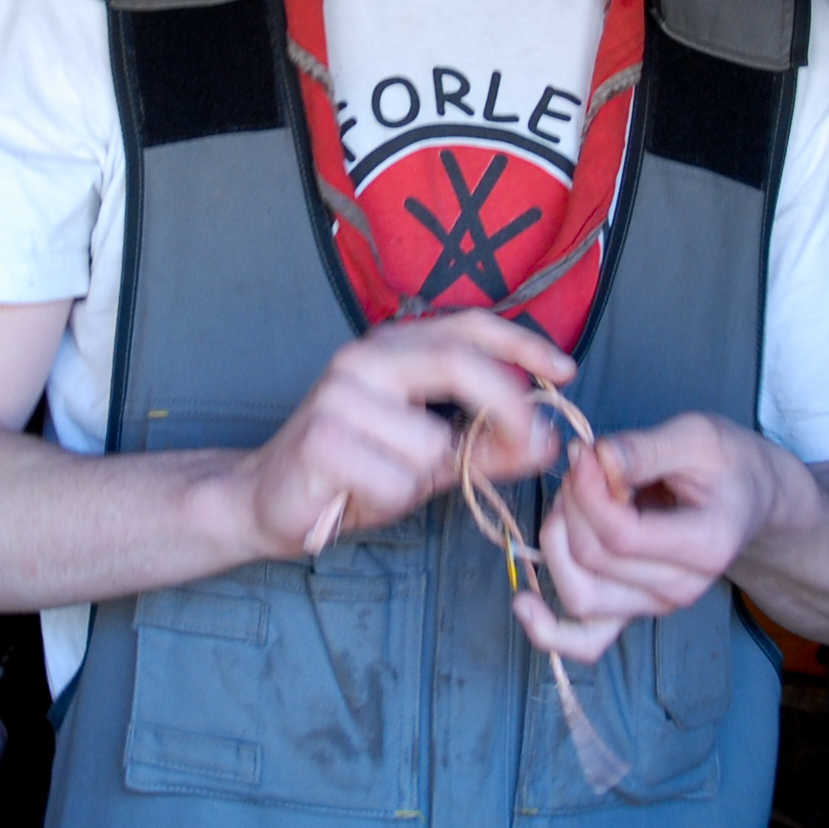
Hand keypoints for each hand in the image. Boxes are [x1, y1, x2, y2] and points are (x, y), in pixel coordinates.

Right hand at [238, 311, 569, 558]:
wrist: (263, 499)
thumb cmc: (351, 471)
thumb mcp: (430, 458)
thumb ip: (488, 447)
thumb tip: (546, 442)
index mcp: (391, 348)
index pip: (467, 326)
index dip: (523, 342)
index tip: (565, 371)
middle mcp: (363, 359)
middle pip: (461, 364)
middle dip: (508, 409)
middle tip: (533, 446)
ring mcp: (338, 396)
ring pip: (432, 443)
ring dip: (426, 479)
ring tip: (388, 482)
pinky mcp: (321, 439)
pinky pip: (399, 480)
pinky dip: (394, 501)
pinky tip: (361, 494)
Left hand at [515, 411, 795, 665]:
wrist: (747, 497)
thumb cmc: (725, 464)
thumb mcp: (696, 436)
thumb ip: (643, 450)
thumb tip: (593, 460)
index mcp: (706, 546)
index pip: (621, 535)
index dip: (587, 492)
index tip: (583, 453)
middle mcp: (681, 588)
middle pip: (592, 559)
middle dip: (571, 504)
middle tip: (582, 467)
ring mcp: (655, 605)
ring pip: (579, 593)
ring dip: (557, 541)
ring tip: (573, 502)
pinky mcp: (632, 610)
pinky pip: (586, 642)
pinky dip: (549, 632)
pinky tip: (523, 604)